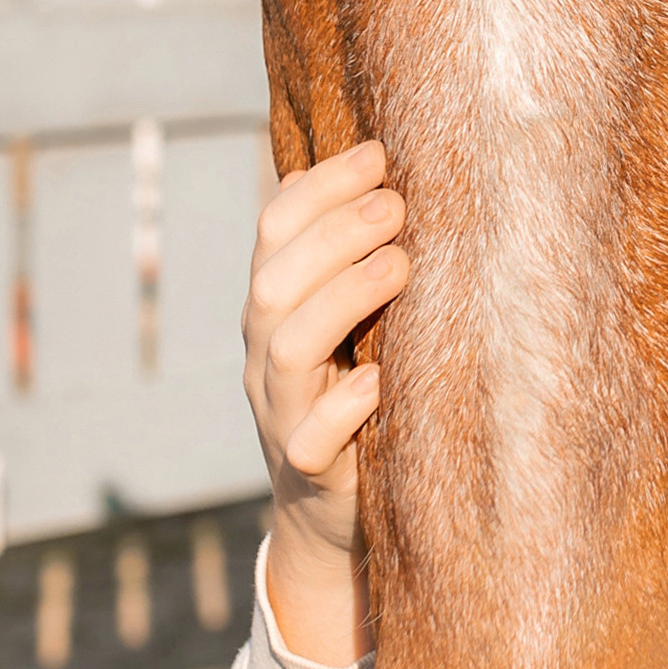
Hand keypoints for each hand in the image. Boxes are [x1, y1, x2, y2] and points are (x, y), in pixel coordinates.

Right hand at [243, 142, 407, 661]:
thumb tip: (390, 166)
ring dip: (340, 299)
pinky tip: (381, 379)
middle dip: (333, 233)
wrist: (330, 515)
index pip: (274, 230)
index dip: (319, 187)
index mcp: (275, 307)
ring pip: (285, 349)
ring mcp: (282, 413)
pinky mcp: (311, 471)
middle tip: (397, 205)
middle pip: (272, 282)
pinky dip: (343, 405)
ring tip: (399, 265)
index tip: (378, 153)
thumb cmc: (355, 394)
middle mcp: (268, 355)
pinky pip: (309, 439)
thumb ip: (355, 258)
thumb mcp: (350, 321)